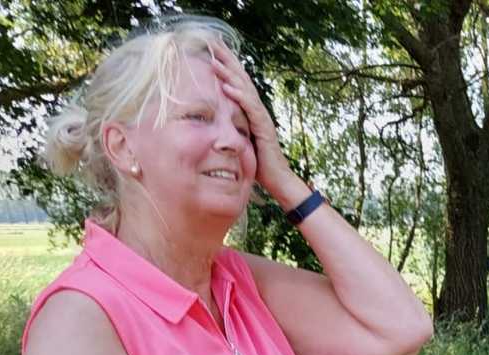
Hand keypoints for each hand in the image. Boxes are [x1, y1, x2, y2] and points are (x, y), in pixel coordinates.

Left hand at [208, 40, 299, 203]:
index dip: (225, 64)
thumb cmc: (258, 162)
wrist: (277, 180)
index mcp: (250, 110)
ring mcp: (262, 118)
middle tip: (212, 42)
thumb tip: (212, 118)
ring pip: (245, 90)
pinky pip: (251, 109)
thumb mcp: (238, 139)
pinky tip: (228, 88)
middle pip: (241, 79)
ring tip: (214, 61)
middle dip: (227, 60)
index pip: (236, 82)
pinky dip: (240, 97)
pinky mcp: (264, 128)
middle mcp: (257, 110)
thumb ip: (229, 125)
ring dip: (229, 75)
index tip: (211, 48)